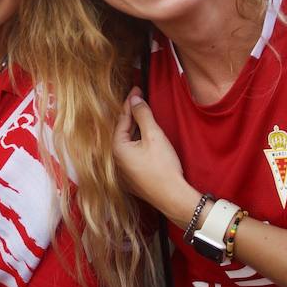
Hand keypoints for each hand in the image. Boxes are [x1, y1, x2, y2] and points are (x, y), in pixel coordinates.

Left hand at [113, 89, 187, 214]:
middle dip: (131, 115)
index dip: (130, 102)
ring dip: (134, 129)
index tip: (136, 89)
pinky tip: (145, 138)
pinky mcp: (130, 179)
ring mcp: (121, 171)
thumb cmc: (163, 167)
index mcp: (116, 148)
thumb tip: (135, 99)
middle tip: (140, 98)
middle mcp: (114, 161)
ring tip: (143, 115)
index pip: (122, 119)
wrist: (173, 197)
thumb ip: (143, 115)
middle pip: (122, 131)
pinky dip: (136, 143)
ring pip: (126, 143)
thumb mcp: (154, 135)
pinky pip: (130, 155)